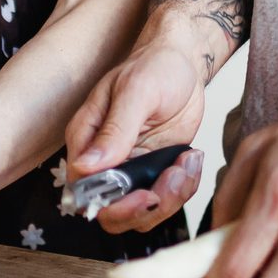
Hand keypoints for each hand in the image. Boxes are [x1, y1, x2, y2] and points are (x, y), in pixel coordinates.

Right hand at [64, 38, 210, 233]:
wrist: (182, 63)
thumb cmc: (155, 67)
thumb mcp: (136, 92)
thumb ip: (115, 131)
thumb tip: (86, 167)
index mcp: (85, 140)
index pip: (85, 191)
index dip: (113, 204)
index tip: (146, 194)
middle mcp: (103, 161)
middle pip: (111, 213)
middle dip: (147, 208)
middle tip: (174, 179)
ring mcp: (129, 170)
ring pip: (141, 214)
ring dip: (170, 198)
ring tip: (187, 163)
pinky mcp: (153, 172)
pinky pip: (165, 200)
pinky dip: (184, 188)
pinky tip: (192, 159)